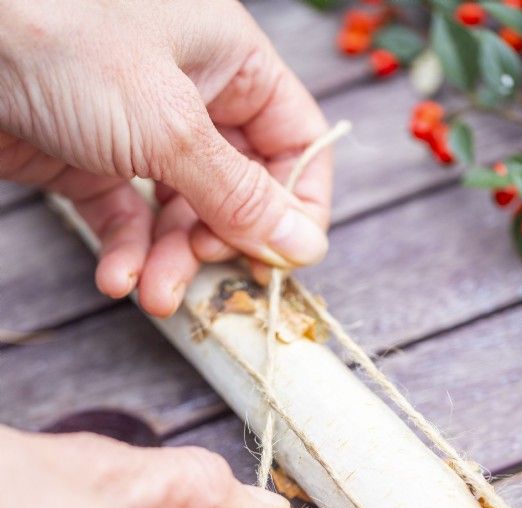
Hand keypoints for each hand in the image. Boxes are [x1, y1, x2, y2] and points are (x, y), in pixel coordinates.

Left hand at [0, 0, 330, 315]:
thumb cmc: (63, 42)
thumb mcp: (170, 125)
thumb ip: (239, 194)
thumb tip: (304, 246)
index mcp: (230, 61)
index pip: (293, 141)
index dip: (297, 204)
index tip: (282, 259)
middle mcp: (193, 97)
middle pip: (237, 189)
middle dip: (219, 241)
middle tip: (201, 268)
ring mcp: (141, 132)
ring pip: (182, 214)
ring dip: (170, 261)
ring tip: (152, 295)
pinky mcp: (93, 163)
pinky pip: (128, 218)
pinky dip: (126, 253)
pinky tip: (115, 278)